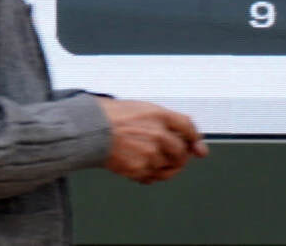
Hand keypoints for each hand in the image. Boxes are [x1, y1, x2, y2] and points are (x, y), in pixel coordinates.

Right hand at [94, 98, 208, 183]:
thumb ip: (165, 120)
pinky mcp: (140, 169)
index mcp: (159, 115)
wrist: (88, 129)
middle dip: (179, 155)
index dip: (195, 138)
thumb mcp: (140, 108)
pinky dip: (149, 175)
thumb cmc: (108, 115)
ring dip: (163, 166)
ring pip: (169, 167)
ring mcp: (150, 154)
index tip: (197, 147)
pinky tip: (140, 166)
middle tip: (170, 154)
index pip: (188, 127)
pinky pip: (153, 178)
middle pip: (182, 151)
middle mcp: (159, 134)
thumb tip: (185, 135)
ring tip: (149, 159)